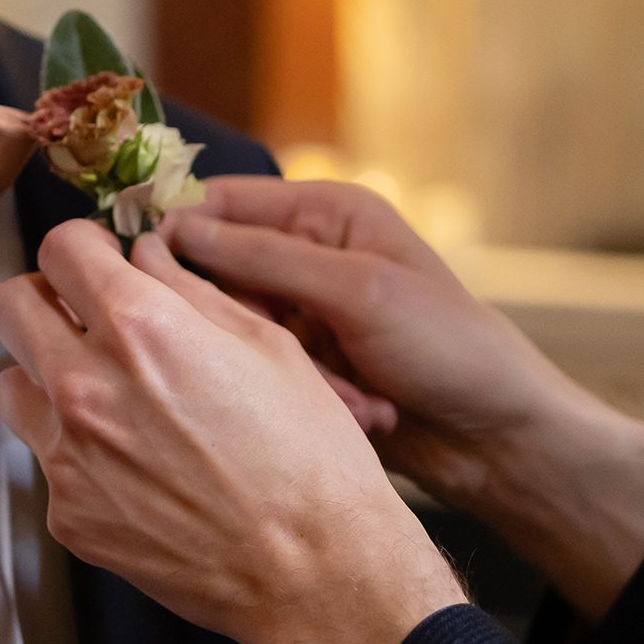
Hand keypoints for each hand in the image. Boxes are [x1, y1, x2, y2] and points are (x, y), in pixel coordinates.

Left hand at [0, 220, 466, 643]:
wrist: (314, 571)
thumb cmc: (309, 455)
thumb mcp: (268, 344)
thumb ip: (189, 290)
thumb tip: (145, 257)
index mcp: (141, 328)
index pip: (59, 247)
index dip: (84, 246)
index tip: (101, 262)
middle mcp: (87, 386)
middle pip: (8, 307)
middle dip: (44, 299)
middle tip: (86, 317)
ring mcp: (68, 458)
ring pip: (11, 386)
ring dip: (46, 377)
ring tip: (107, 397)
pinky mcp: (68, 517)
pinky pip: (46, 461)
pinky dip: (77, 453)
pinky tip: (135, 467)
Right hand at [160, 179, 643, 622]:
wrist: (501, 441)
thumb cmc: (451, 349)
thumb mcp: (359, 292)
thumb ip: (266, 259)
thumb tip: (175, 231)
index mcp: (325, 212)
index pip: (220, 202)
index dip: (177, 232)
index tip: (142, 274)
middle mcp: (307, 255)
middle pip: (216, 272)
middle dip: (243, 321)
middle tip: (284, 354)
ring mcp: (305, 315)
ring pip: (236, 330)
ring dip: (280, 367)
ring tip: (349, 392)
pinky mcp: (305, 369)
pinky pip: (262, 374)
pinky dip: (299, 396)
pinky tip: (358, 412)